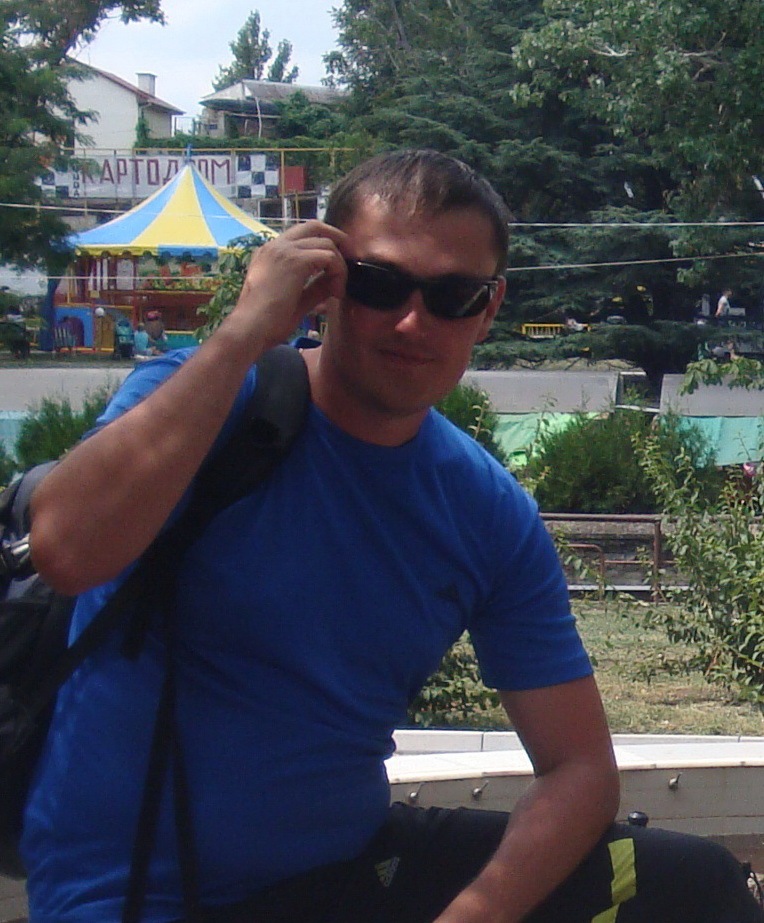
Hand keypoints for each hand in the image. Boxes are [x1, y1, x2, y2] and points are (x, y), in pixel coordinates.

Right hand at [224, 220, 347, 352]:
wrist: (250, 329)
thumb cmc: (266, 323)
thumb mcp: (296, 300)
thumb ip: (315, 287)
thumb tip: (334, 281)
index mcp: (269, 253)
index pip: (302, 236)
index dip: (323, 246)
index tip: (335, 268)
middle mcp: (275, 246)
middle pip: (315, 226)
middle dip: (338, 239)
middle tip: (351, 258)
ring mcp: (284, 250)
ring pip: (326, 242)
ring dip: (339, 264)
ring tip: (338, 289)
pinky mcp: (295, 261)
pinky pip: (329, 255)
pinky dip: (338, 272)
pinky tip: (336, 292)